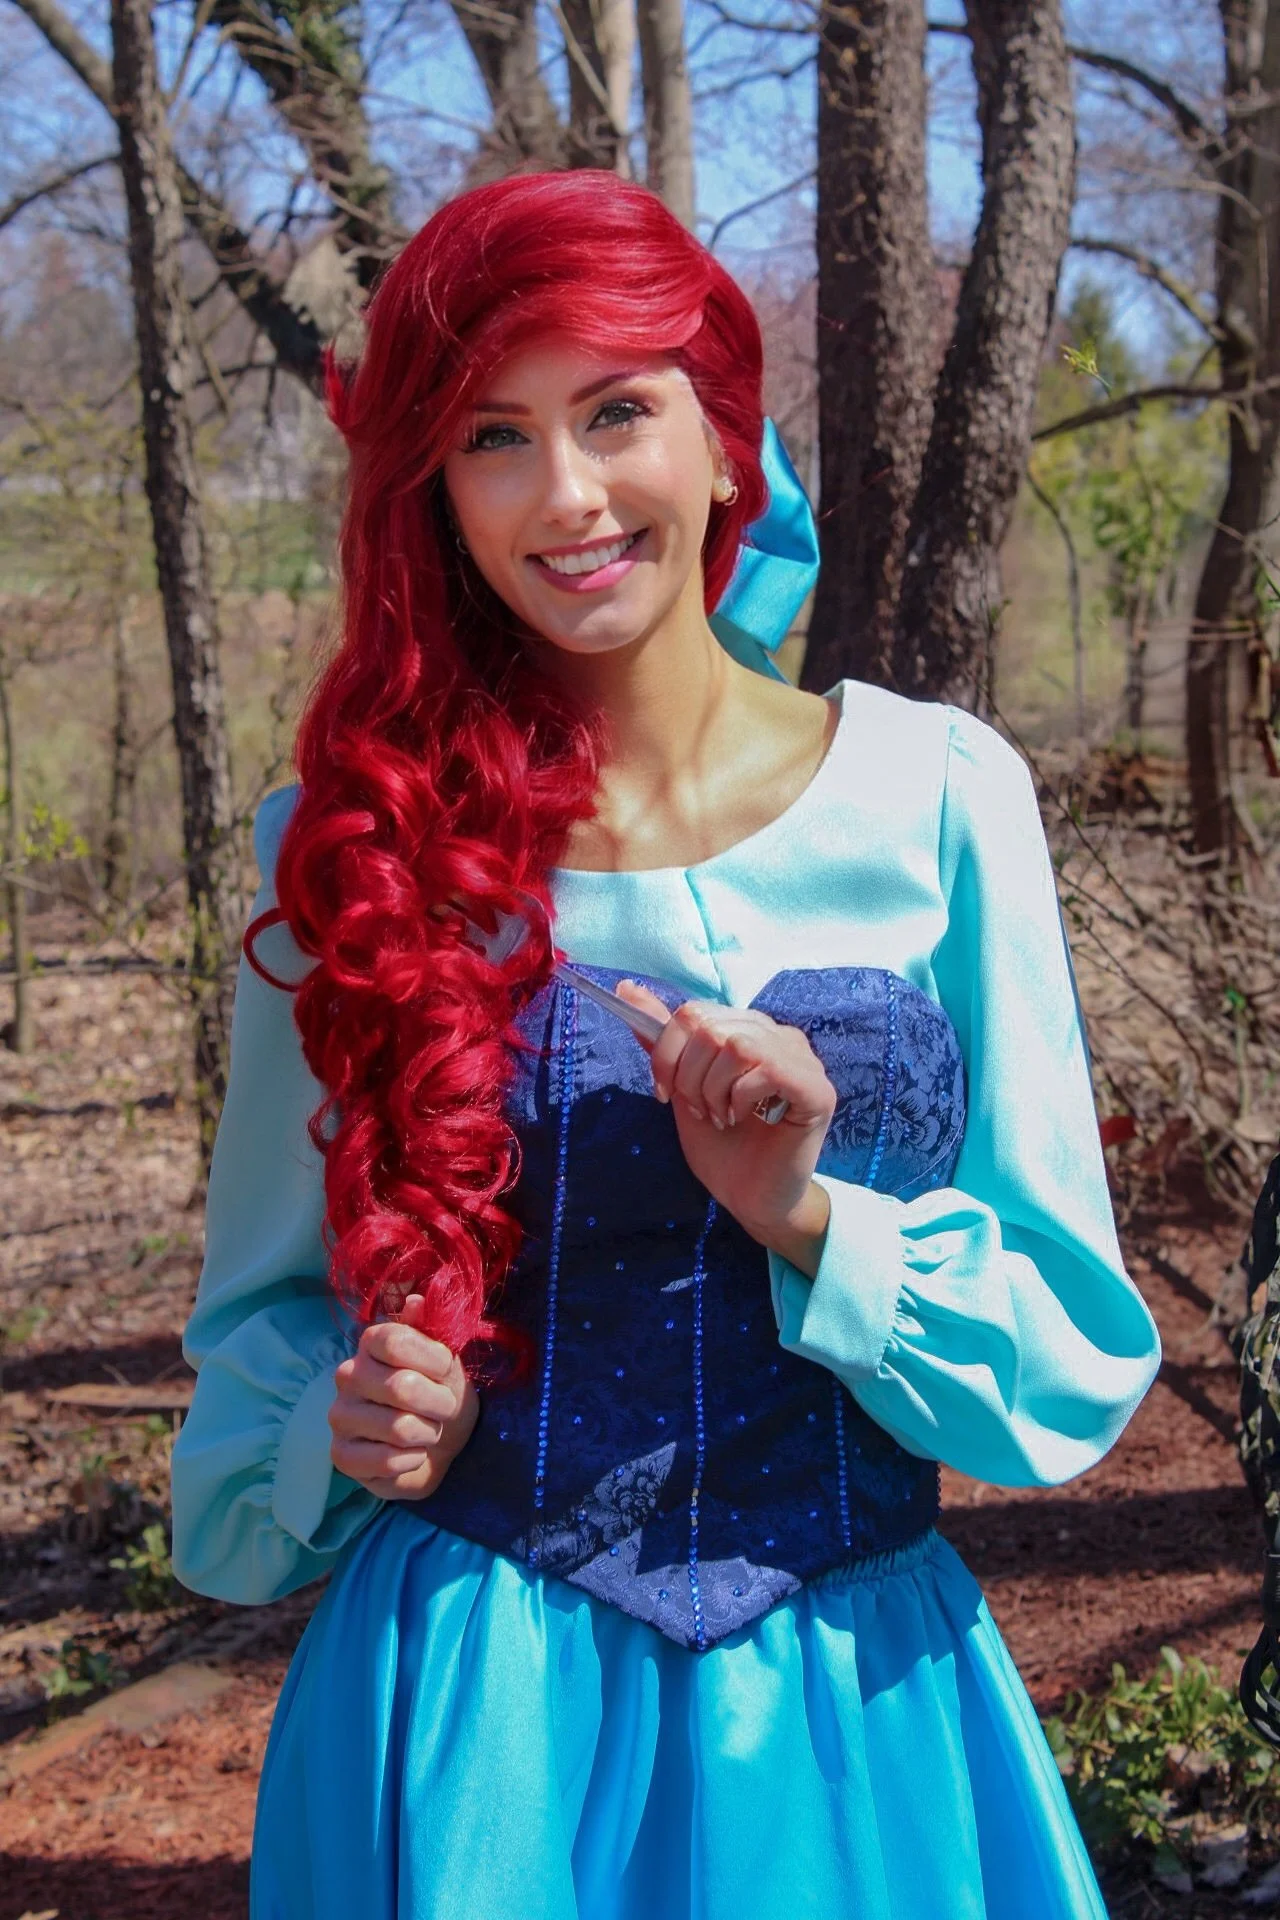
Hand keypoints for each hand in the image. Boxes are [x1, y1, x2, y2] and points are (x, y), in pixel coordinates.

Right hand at [329, 1294, 479, 1499]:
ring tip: (427, 1431)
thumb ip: (431, 1329)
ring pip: (399, 1427)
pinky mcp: (341, 1456)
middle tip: (444, 1409)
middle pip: (402, 1387)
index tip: (446, 1369)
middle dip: (440, 1404)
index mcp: (370, 1344)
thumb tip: (416, 1300)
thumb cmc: (441, 1393)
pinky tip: (412, 1454)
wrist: (440, 1442)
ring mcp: (340, 1417)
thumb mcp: (446, 1360)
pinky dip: (413, 1460)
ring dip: (428, 1434)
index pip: (394, 1340)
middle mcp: (347, 1376)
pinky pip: (387, 1461)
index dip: (432, 1358)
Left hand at [613, 979, 837, 1249]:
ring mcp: (802, 1060)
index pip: (694, 1012)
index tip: (664, 1093)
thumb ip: (662, 1042)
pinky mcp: (817, 1088)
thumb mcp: (682, 1088)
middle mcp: (779, 1036)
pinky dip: (741, 1097)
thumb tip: (627, 990)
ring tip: (722, 1117)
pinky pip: (766, 1068)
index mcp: (748, 1030)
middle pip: (710, 1027)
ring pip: (735, 1044)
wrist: (752, 1200)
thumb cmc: (723, 1148)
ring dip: (713, 1089)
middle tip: (701, 1110)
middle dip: (688, 1076)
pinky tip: (746, 1119)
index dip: (667, 1053)